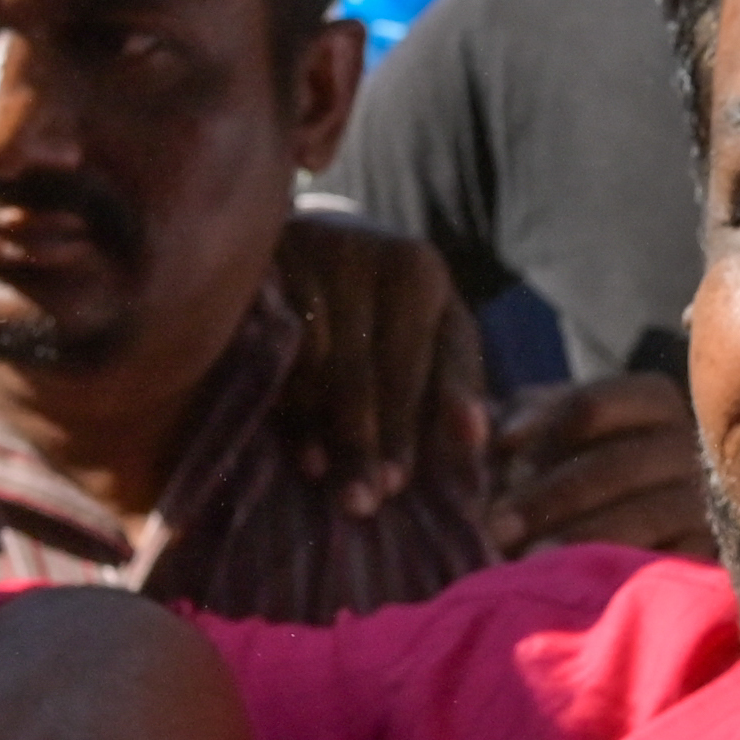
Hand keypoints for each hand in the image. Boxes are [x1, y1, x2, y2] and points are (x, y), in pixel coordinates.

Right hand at [271, 208, 488, 520]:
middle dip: (366, 441)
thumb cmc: (389, 306)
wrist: (320, 236)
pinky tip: (287, 438)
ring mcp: (311, 253)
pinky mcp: (264, 263)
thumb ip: (454, 379)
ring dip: (318, 425)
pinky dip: (282, 399)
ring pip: (318, 361)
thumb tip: (475, 438)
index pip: (413, 364)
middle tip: (362, 503)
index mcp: (420, 271)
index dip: (405, 428)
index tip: (398, 484)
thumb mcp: (433, 328)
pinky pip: (275, 346)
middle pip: (367, 368)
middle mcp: (368, 252)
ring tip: (321, 477)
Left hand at [486, 371, 709, 559]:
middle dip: (548, 497)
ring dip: (577, 537)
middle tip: (495, 525)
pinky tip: (576, 582)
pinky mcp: (707, 554)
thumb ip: (502, 423)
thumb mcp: (541, 436)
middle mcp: (689, 445)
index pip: (589, 405)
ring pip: (642, 515)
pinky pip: (665, 561)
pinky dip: (615, 570)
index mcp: (651, 400)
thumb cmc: (569, 473)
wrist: (632, 545)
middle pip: (614, 464)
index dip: (536, 429)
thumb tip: (466, 423)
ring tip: (526, 559)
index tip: (497, 453)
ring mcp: (704, 502)